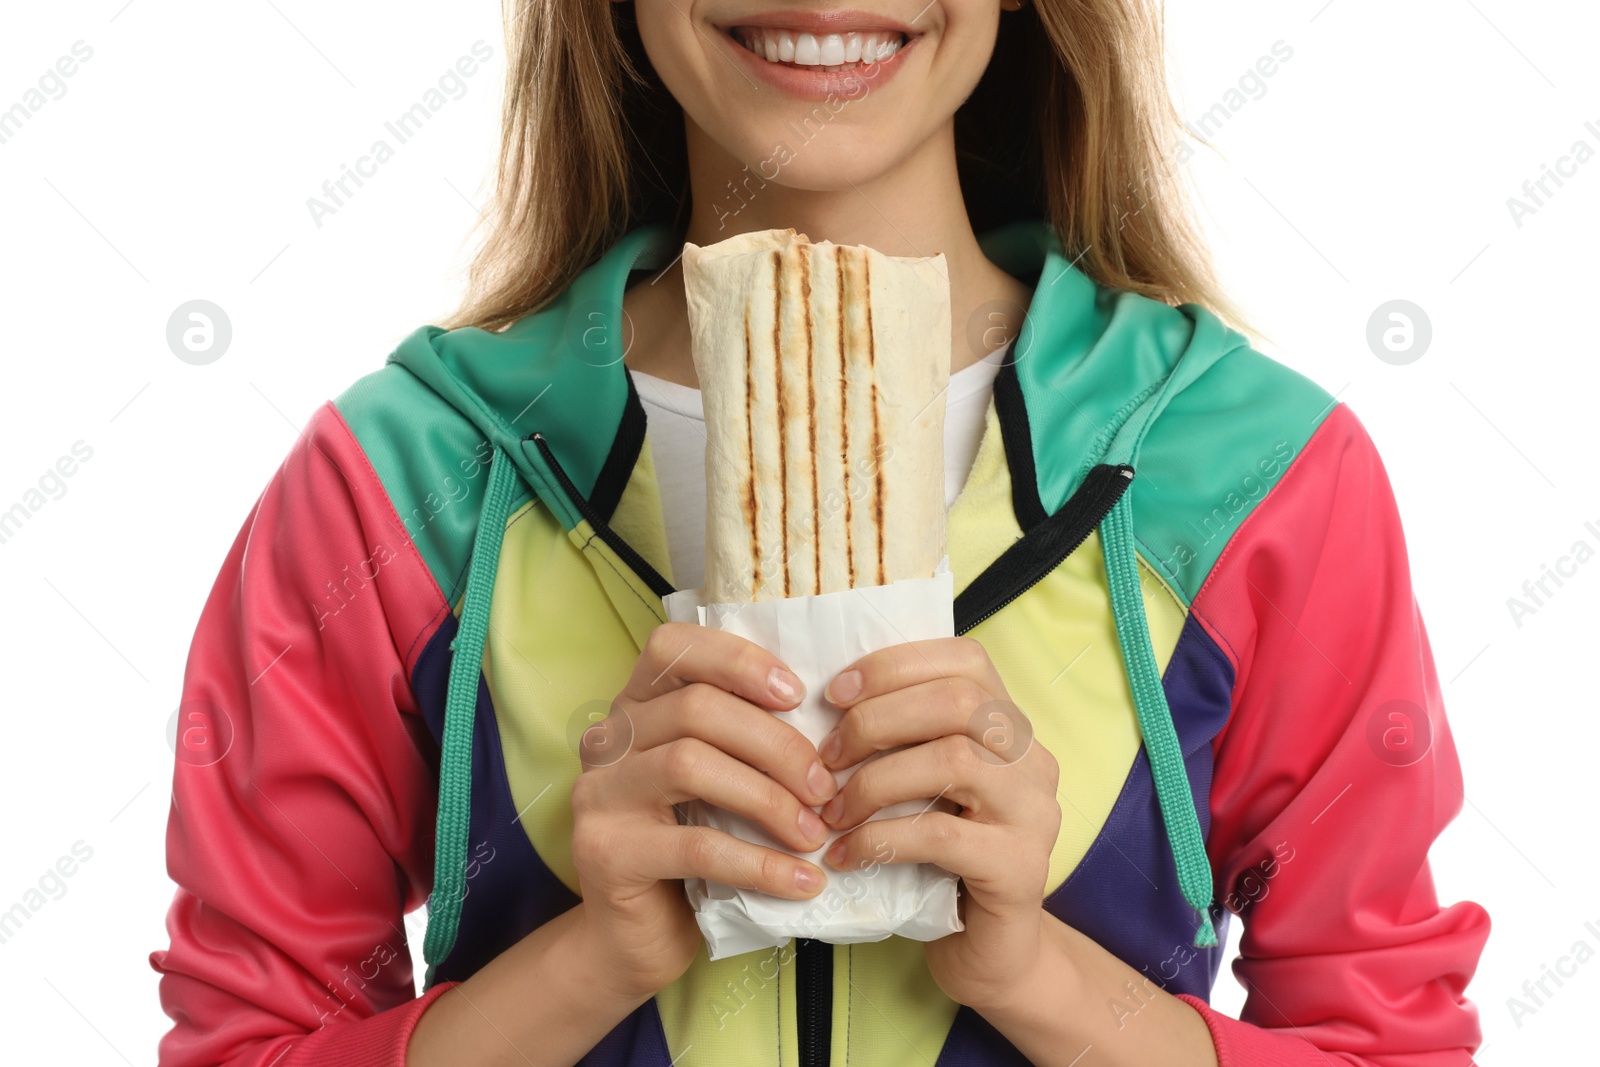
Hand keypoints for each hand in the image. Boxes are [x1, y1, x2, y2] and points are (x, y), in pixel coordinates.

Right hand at [569, 622, 838, 1000]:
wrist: (636, 938)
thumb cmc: (691, 847)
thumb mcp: (717, 780)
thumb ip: (741, 739)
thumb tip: (830, 722)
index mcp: (634, 706)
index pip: (672, 646)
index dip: (738, 661)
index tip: (797, 695)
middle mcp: (607, 741)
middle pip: (696, 709)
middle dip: (775, 744)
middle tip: (825, 788)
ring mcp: (598, 795)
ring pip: (690, 765)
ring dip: (769, 799)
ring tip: (814, 833)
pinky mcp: (606, 853)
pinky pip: (696, 846)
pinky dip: (759, 863)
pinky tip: (801, 881)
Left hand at [815, 636, 1060, 1012]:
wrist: (992, 952)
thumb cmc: (943, 862)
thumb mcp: (922, 787)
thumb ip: (902, 740)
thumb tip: (824, 701)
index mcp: (1010, 726)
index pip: (966, 660)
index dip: (895, 665)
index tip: (835, 692)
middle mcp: (1033, 759)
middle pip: (960, 701)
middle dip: (876, 719)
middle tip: (826, 757)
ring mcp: (1035, 813)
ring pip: (955, 760)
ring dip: (874, 781)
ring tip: (830, 810)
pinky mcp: (1021, 868)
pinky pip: (942, 835)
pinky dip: (881, 838)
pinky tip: (846, 854)